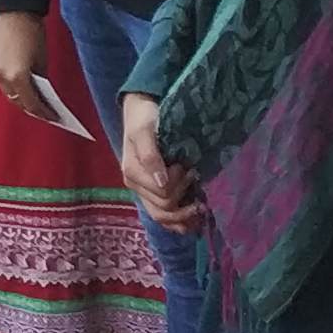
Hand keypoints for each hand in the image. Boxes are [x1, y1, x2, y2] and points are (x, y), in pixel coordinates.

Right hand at [0, 10, 53, 119]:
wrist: (15, 9)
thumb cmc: (33, 32)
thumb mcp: (42, 59)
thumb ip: (41, 78)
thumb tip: (41, 92)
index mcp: (19, 77)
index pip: (32, 103)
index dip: (43, 112)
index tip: (54, 117)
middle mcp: (3, 77)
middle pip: (17, 101)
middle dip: (31, 108)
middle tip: (45, 113)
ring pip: (8, 93)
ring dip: (21, 99)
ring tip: (34, 102)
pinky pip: (2, 82)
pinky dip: (13, 88)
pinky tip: (23, 88)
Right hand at [118, 94, 202, 227]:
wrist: (141, 111)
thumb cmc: (145, 118)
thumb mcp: (145, 131)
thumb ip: (150, 156)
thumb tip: (162, 183)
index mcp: (133, 174)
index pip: (162, 194)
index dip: (179, 183)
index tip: (186, 166)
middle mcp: (136, 187)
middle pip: (164, 207)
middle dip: (183, 194)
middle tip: (194, 174)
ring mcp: (143, 192)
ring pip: (162, 217)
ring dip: (183, 214)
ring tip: (200, 205)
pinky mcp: (151, 193)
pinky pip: (163, 216)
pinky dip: (178, 221)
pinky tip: (192, 221)